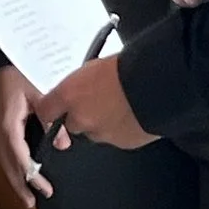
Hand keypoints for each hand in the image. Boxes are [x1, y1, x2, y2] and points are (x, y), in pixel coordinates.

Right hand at [0, 65, 52, 205]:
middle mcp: (0, 130)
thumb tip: (63, 145)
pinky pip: (6, 152)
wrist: (3, 58)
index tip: (42, 188)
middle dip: (20, 184)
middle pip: (8, 164)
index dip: (30, 175)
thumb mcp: (40, 93)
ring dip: (15, 178)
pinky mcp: (0, 126)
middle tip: (32, 203)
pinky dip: (14, 166)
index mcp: (8, 123)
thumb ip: (52, 119)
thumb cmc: (20, 72)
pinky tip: (22, 173)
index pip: (19, 157)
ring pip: (5, 160)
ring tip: (27, 195)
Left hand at [33, 56, 155, 150]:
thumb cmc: (133, 67)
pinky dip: (122, 129)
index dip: (52, 109)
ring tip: (123, 105)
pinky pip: (116, 138)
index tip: (55, 107)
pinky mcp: (121, 143)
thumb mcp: (97, 65)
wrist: (162, 85)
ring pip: (95, 132)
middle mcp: (81, 118)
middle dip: (82, 116)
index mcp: (71, 94)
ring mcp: (101, 133)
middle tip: (100, 101)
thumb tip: (80, 89)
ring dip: (104, 123)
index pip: (46, 109)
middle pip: (72, 124)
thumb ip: (82, 82)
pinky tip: (134, 113)